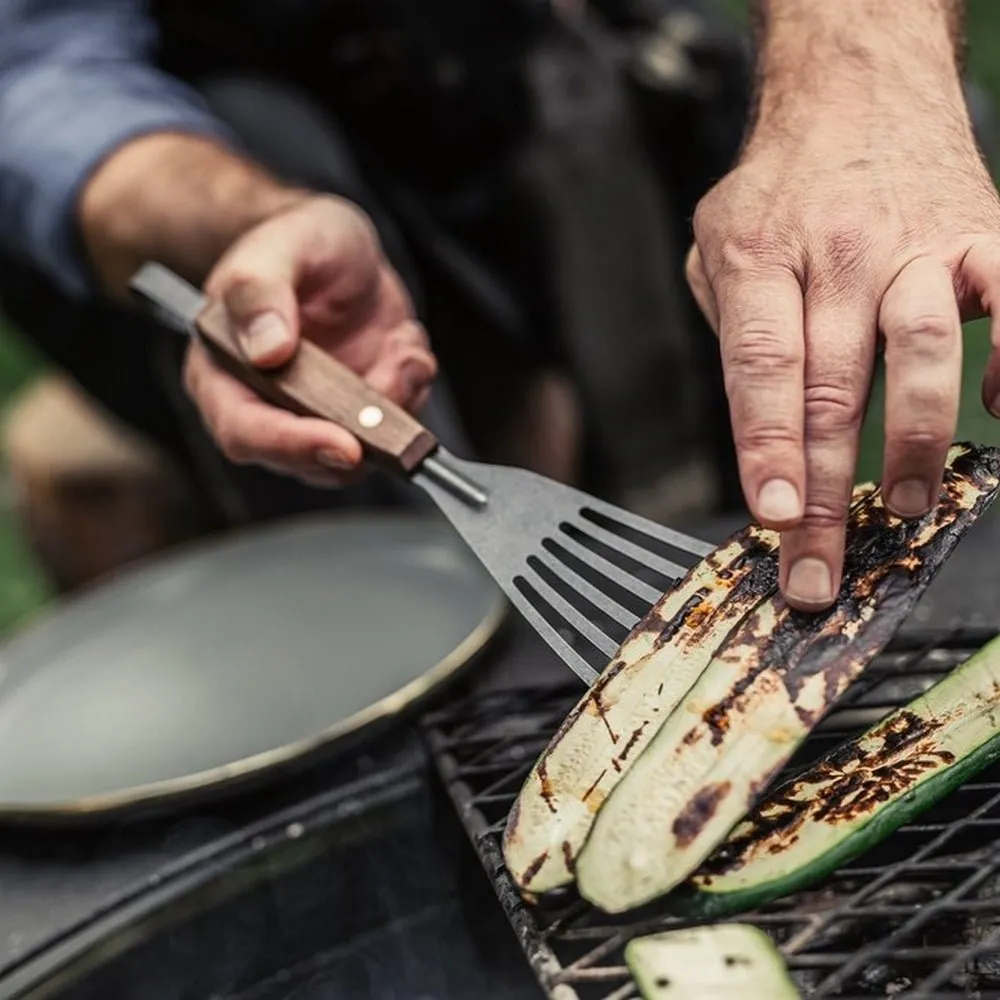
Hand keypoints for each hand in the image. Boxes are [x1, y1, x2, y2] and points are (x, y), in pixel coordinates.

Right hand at [184, 195, 436, 486]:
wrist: (338, 246)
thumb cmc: (295, 242)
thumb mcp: (279, 245)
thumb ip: (261, 290)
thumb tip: (267, 349)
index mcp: (223, 371)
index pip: (244, 432)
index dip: (293, 445)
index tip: (343, 443)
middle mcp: (265, 405)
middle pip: (306, 459)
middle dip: (361, 431)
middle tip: (393, 377)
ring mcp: (317, 415)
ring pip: (360, 454)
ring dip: (395, 403)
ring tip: (398, 344)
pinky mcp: (360, 414)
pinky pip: (396, 427)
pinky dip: (411, 387)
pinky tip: (402, 343)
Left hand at [686, 80, 999, 609]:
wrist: (855, 93)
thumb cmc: (780, 189)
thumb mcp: (716, 249)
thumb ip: (732, 334)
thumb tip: (760, 436)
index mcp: (758, 258)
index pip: (760, 368)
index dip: (767, 447)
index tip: (776, 516)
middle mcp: (838, 253)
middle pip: (831, 386)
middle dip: (827, 493)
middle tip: (821, 568)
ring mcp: (916, 244)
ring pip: (923, 351)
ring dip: (914, 443)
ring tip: (902, 509)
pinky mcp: (982, 236)